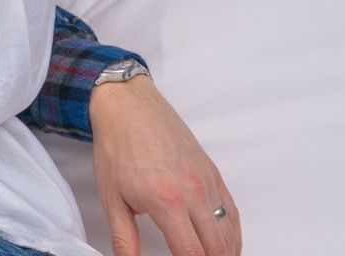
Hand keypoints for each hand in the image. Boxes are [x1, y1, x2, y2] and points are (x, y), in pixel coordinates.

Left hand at [89, 76, 239, 255]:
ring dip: (225, 252)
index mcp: (167, 201)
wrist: (127, 105)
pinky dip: (233, 232)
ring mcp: (207, 181)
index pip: (192, 253)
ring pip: (229, 230)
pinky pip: (232, 210)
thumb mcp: (111, 197)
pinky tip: (226, 244)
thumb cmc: (117, 146)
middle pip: (216, 246)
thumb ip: (123, 237)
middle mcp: (194, 192)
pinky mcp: (212, 171)